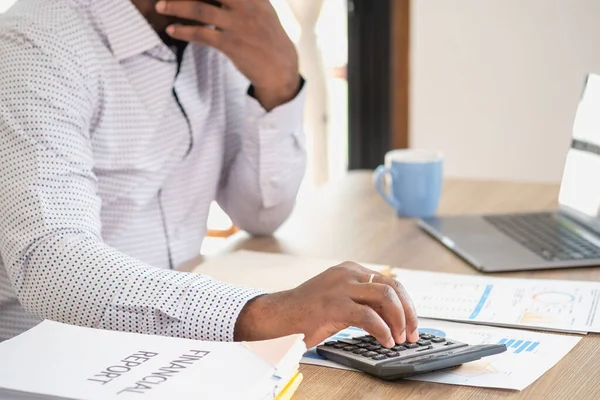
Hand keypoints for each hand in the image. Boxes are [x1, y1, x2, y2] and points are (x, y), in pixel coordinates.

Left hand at [156, 0, 300, 110]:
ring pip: (199, 9)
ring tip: (160, 6)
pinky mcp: (231, 44)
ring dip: (175, 6)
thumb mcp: (261, 8)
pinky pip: (200, 34)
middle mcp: (247, 5)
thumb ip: (243, 0)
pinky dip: (183, 31)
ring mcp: (238, 24)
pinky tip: (173, 30)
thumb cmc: (267, 36)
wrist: (280, 67)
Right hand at [234, 262, 418, 347]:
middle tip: (411, 334)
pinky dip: (382, 330)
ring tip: (398, 339)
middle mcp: (348, 273)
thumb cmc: (307, 312)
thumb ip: (363, 300)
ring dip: (399, 321)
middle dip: (408, 313)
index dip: (407, 304)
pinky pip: (368, 316)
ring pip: (385, 298)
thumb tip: (393, 315)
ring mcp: (341, 287)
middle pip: (393, 288)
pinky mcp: (333, 305)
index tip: (412, 324)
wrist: (278, 316)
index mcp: (351, 270)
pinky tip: (385, 341)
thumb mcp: (340, 298)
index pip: (391, 282)